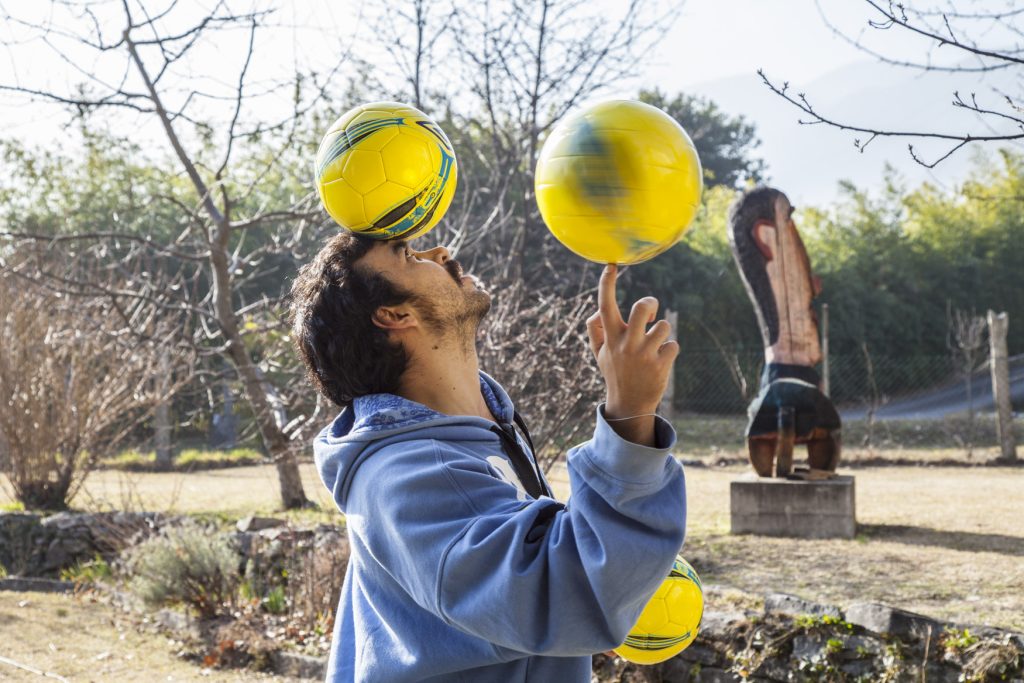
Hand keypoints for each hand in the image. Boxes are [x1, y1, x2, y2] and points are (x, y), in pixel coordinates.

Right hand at [586, 264, 678, 443]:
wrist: (629, 405)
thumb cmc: (615, 372)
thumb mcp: (599, 353)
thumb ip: (595, 329)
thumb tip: (599, 310)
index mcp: (610, 338)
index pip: (605, 306)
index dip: (607, 284)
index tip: (611, 265)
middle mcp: (626, 344)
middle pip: (643, 307)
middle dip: (651, 302)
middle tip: (651, 313)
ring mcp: (643, 355)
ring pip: (664, 326)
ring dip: (662, 334)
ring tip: (654, 346)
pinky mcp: (660, 365)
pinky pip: (673, 344)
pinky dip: (669, 350)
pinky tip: (660, 362)